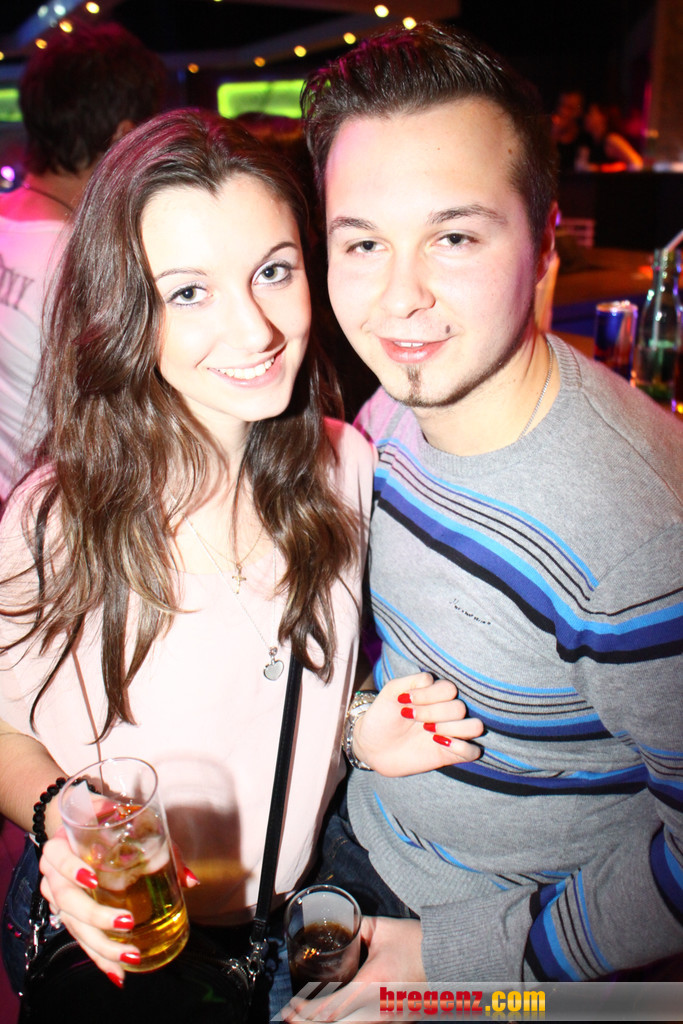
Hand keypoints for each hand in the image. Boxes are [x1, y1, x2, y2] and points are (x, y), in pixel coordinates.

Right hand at [39, 830, 197, 986]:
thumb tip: (190, 881)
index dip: (72, 869)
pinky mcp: (69, 915)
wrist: (83, 825)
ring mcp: (58, 896)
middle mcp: (54, 872)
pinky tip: (117, 973)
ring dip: (100, 945)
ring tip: (129, 957)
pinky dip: (99, 957)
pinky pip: (80, 938)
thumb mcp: (131, 824)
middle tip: (126, 922)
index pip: (58, 857)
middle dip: (95, 916)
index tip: (93, 879)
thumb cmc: (108, 822)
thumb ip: (162, 849)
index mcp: (63, 844)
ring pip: (72, 925)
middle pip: (66, 899)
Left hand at [283, 917, 424, 1022]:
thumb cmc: (417, 942)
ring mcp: (388, 1020)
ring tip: (308, 1019)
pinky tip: (335, 1018)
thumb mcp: (381, 930)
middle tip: (292, 1017)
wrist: (449, 957)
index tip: (290, 1008)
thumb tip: (339, 925)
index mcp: (372, 985)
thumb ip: (355, 928)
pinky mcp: (397, 1023)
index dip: (305, 1013)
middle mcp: (378, 1009)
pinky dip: (345, 1023)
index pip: (330, 1009)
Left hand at [353, 673, 483, 775]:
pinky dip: (462, 747)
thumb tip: (431, 681)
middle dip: (433, 713)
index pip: (449, 689)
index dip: (429, 695)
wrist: (372, 744)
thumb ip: (412, 681)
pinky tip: (437, 743)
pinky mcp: (450, 755)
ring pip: (475, 727)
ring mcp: (450, 733)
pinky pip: (474, 751)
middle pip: (460, 708)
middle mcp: (447, 713)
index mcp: (436, 695)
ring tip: (428, 732)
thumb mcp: (392, 692)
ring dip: (452, 728)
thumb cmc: (383, 715)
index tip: (405, 700)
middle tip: (412, 718)